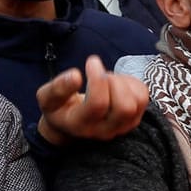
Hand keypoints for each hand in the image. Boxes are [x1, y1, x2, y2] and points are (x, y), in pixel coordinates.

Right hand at [35, 56, 149, 147]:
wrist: (71, 125)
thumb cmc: (59, 108)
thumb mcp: (47, 98)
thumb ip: (57, 88)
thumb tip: (75, 75)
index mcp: (80, 124)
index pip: (97, 104)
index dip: (98, 80)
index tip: (91, 61)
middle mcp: (104, 130)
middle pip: (124, 107)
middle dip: (114, 82)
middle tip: (100, 73)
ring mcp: (122, 126)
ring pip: (137, 103)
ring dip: (123, 83)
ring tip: (107, 78)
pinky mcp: (134, 118)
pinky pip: (143, 96)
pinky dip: (132, 83)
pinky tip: (117, 82)